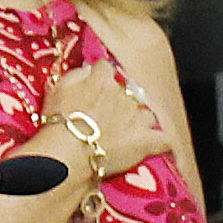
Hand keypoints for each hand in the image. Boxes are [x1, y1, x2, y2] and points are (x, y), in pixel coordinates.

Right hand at [32, 59, 169, 192]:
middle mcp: (125, 95)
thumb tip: (90, 69)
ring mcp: (138, 118)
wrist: (69, 153)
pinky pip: (163, 140)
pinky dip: (160, 142)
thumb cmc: (58, 122)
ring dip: (140, 120)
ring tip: (127, 132)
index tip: (94, 86)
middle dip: (121, 100)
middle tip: (106, 114)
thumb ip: (77, 75)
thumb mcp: (58, 89)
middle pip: (128, 92)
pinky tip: (154, 144)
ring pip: (147, 113)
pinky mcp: (147, 141)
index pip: (106, 69)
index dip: (100, 78)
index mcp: (102, 80)